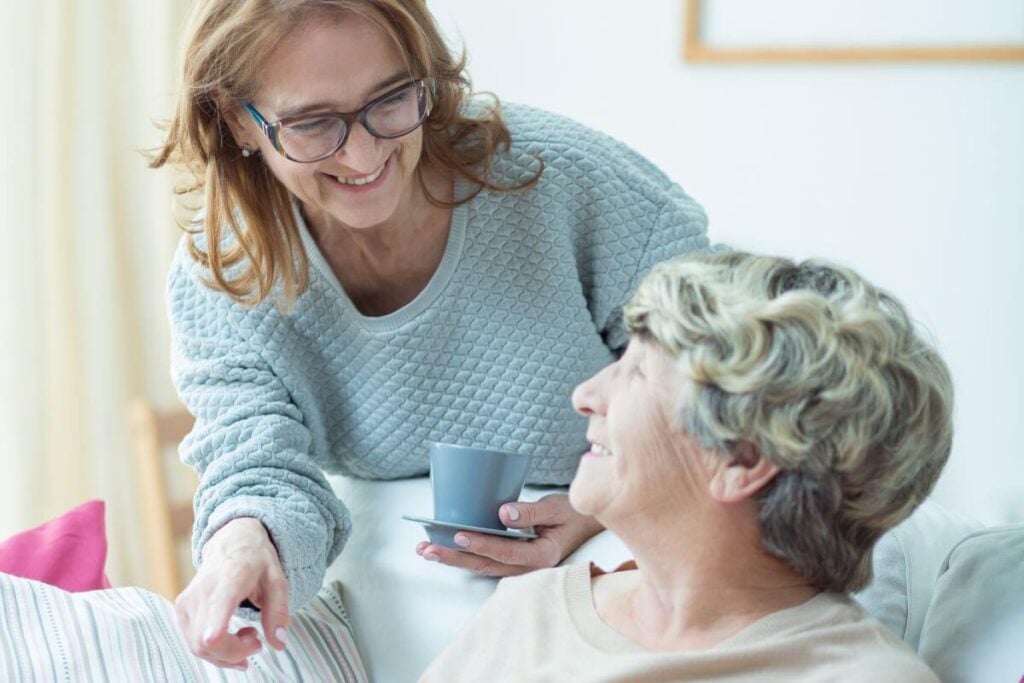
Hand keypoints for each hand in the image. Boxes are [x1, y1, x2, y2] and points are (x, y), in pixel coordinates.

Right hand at [174, 517, 289, 670]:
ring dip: (227, 654)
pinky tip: (232, 637)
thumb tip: (279, 643)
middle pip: (207, 639)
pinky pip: (194, 644)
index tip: (214, 640)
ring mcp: (188, 601)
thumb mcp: (277, 580)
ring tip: (249, 635)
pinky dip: (215, 651)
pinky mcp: (182, 610)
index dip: (212, 628)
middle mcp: (204, 589)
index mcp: (231, 577)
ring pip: (198, 647)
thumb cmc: (257, 560)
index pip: (216, 605)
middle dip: (235, 653)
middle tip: (257, 641)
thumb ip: (278, 611)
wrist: (233, 540)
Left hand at [415, 493, 602, 576]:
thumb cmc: (572, 514)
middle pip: (486, 565)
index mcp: (542, 556)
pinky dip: (464, 555)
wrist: (584, 525)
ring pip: (482, 566)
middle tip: (427, 549)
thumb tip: (503, 513)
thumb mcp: (556, 508)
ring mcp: (519, 568)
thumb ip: (531, 512)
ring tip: (427, 550)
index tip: (459, 536)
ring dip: (453, 559)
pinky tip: (444, 547)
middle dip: (454, 558)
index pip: (506, 552)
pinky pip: (485, 561)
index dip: (481, 545)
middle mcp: (528, 568)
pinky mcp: (512, 562)